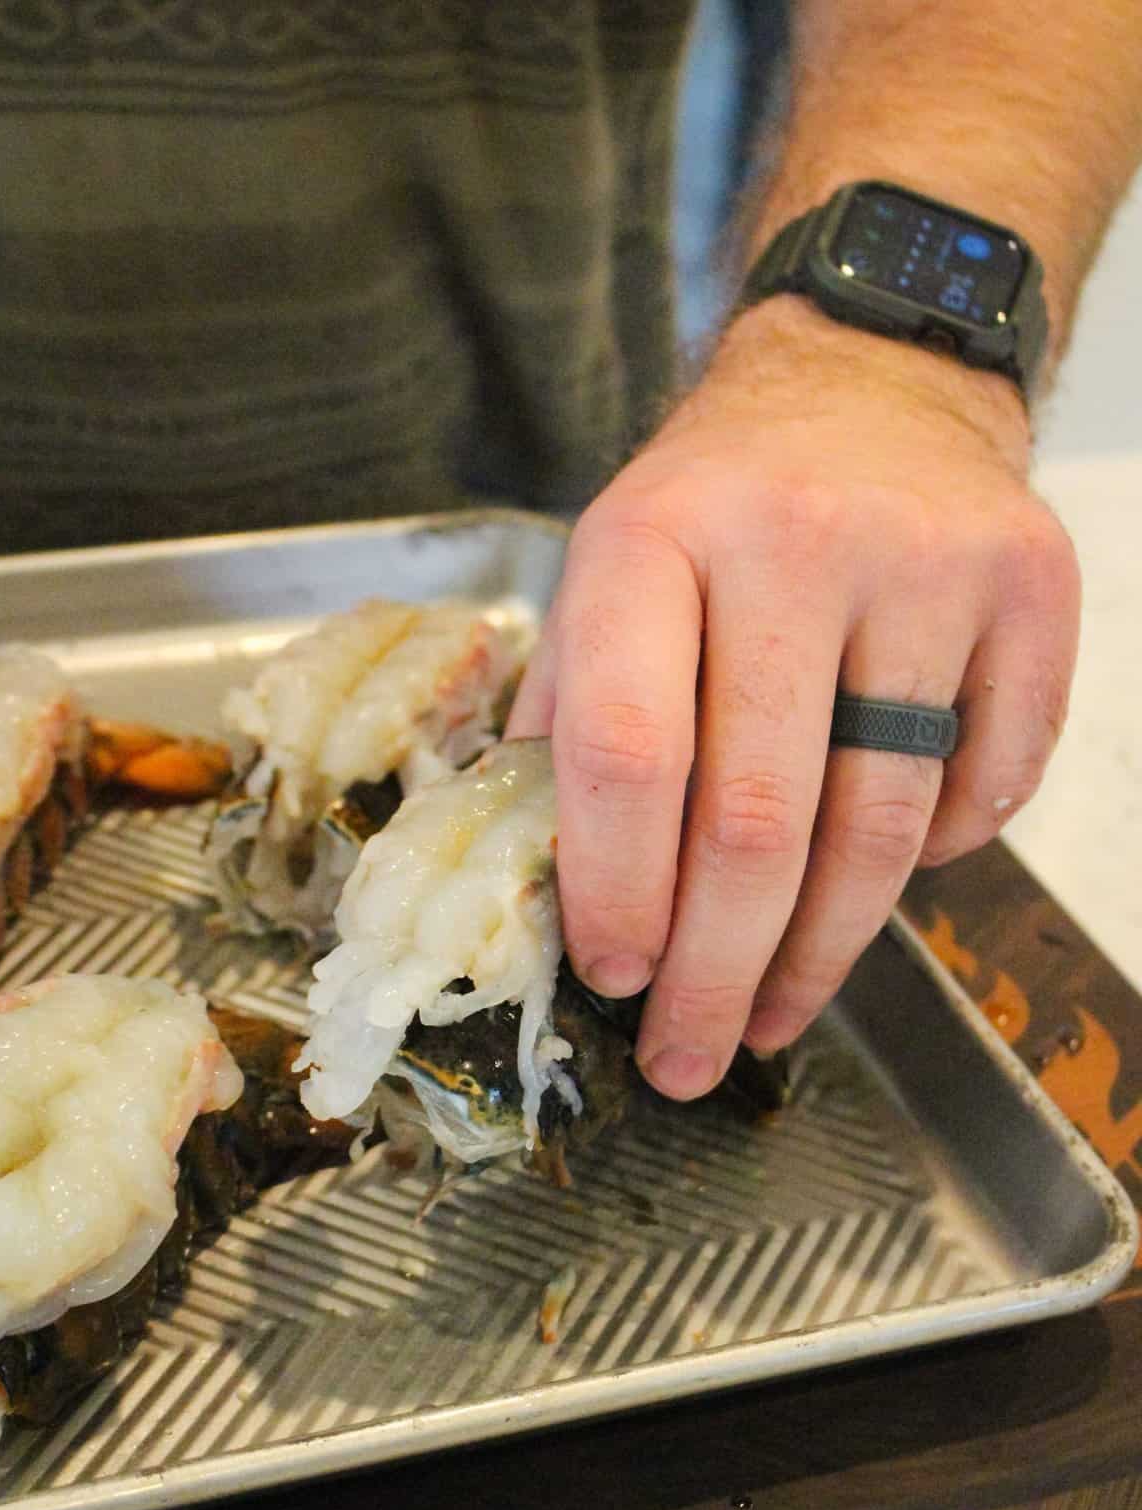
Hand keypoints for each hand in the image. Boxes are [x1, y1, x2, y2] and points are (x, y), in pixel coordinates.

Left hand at [509, 297, 1079, 1098]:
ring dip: (821, 953)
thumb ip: (568, 720)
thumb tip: (551, 892)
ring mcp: (930, 566)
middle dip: (718, 972)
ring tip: (772, 1017)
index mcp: (652, 541)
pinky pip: (989, 789)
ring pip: (883, 825)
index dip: (618, 890)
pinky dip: (935, 863)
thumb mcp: (605, 576)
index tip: (612, 978)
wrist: (874, 378)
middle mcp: (793, 543)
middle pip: (760, 820)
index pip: (629, 752)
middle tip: (691, 1056)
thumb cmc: (717, 504)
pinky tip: (875, 881)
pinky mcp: (1032, 593)